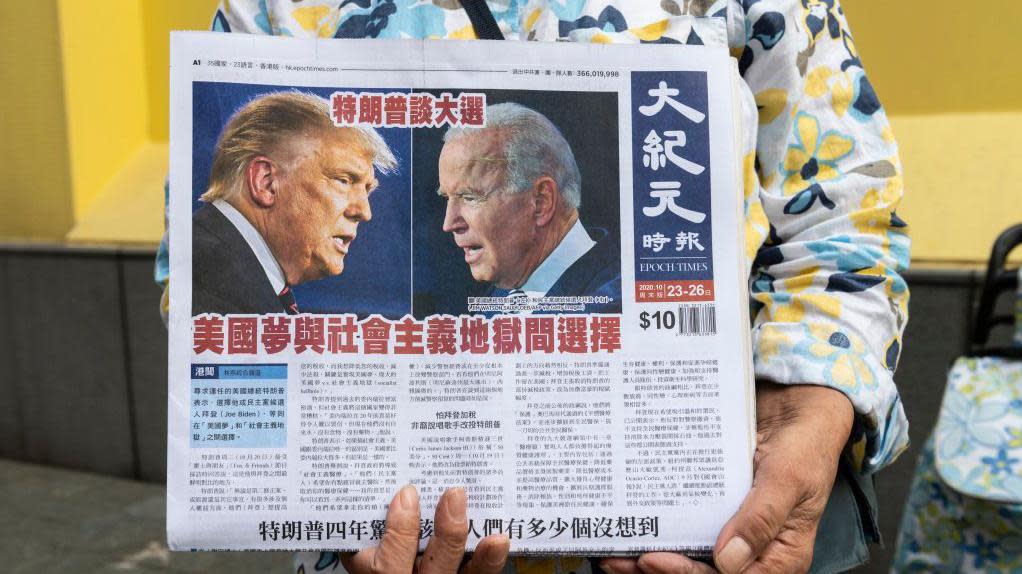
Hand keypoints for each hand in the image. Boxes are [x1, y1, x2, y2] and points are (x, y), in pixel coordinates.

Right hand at [341, 485, 509, 573]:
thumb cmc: (383, 559)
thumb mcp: (361, 553)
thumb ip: (367, 531)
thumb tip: (387, 488)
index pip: (388, 565)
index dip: (399, 531)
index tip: (407, 494)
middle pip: (435, 568)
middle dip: (447, 534)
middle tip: (454, 494)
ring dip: (481, 556)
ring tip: (495, 534)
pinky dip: (491, 561)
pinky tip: (499, 542)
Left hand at [600, 382, 853, 573]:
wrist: (797, 411)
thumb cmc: (804, 445)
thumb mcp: (789, 478)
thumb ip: (762, 518)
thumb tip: (728, 562)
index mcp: (779, 555)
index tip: (652, 559)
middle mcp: (754, 550)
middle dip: (658, 570)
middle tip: (618, 559)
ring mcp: (733, 533)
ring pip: (689, 557)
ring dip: (650, 558)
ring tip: (613, 552)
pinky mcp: (716, 513)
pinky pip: (686, 528)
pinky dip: (659, 531)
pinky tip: (631, 525)